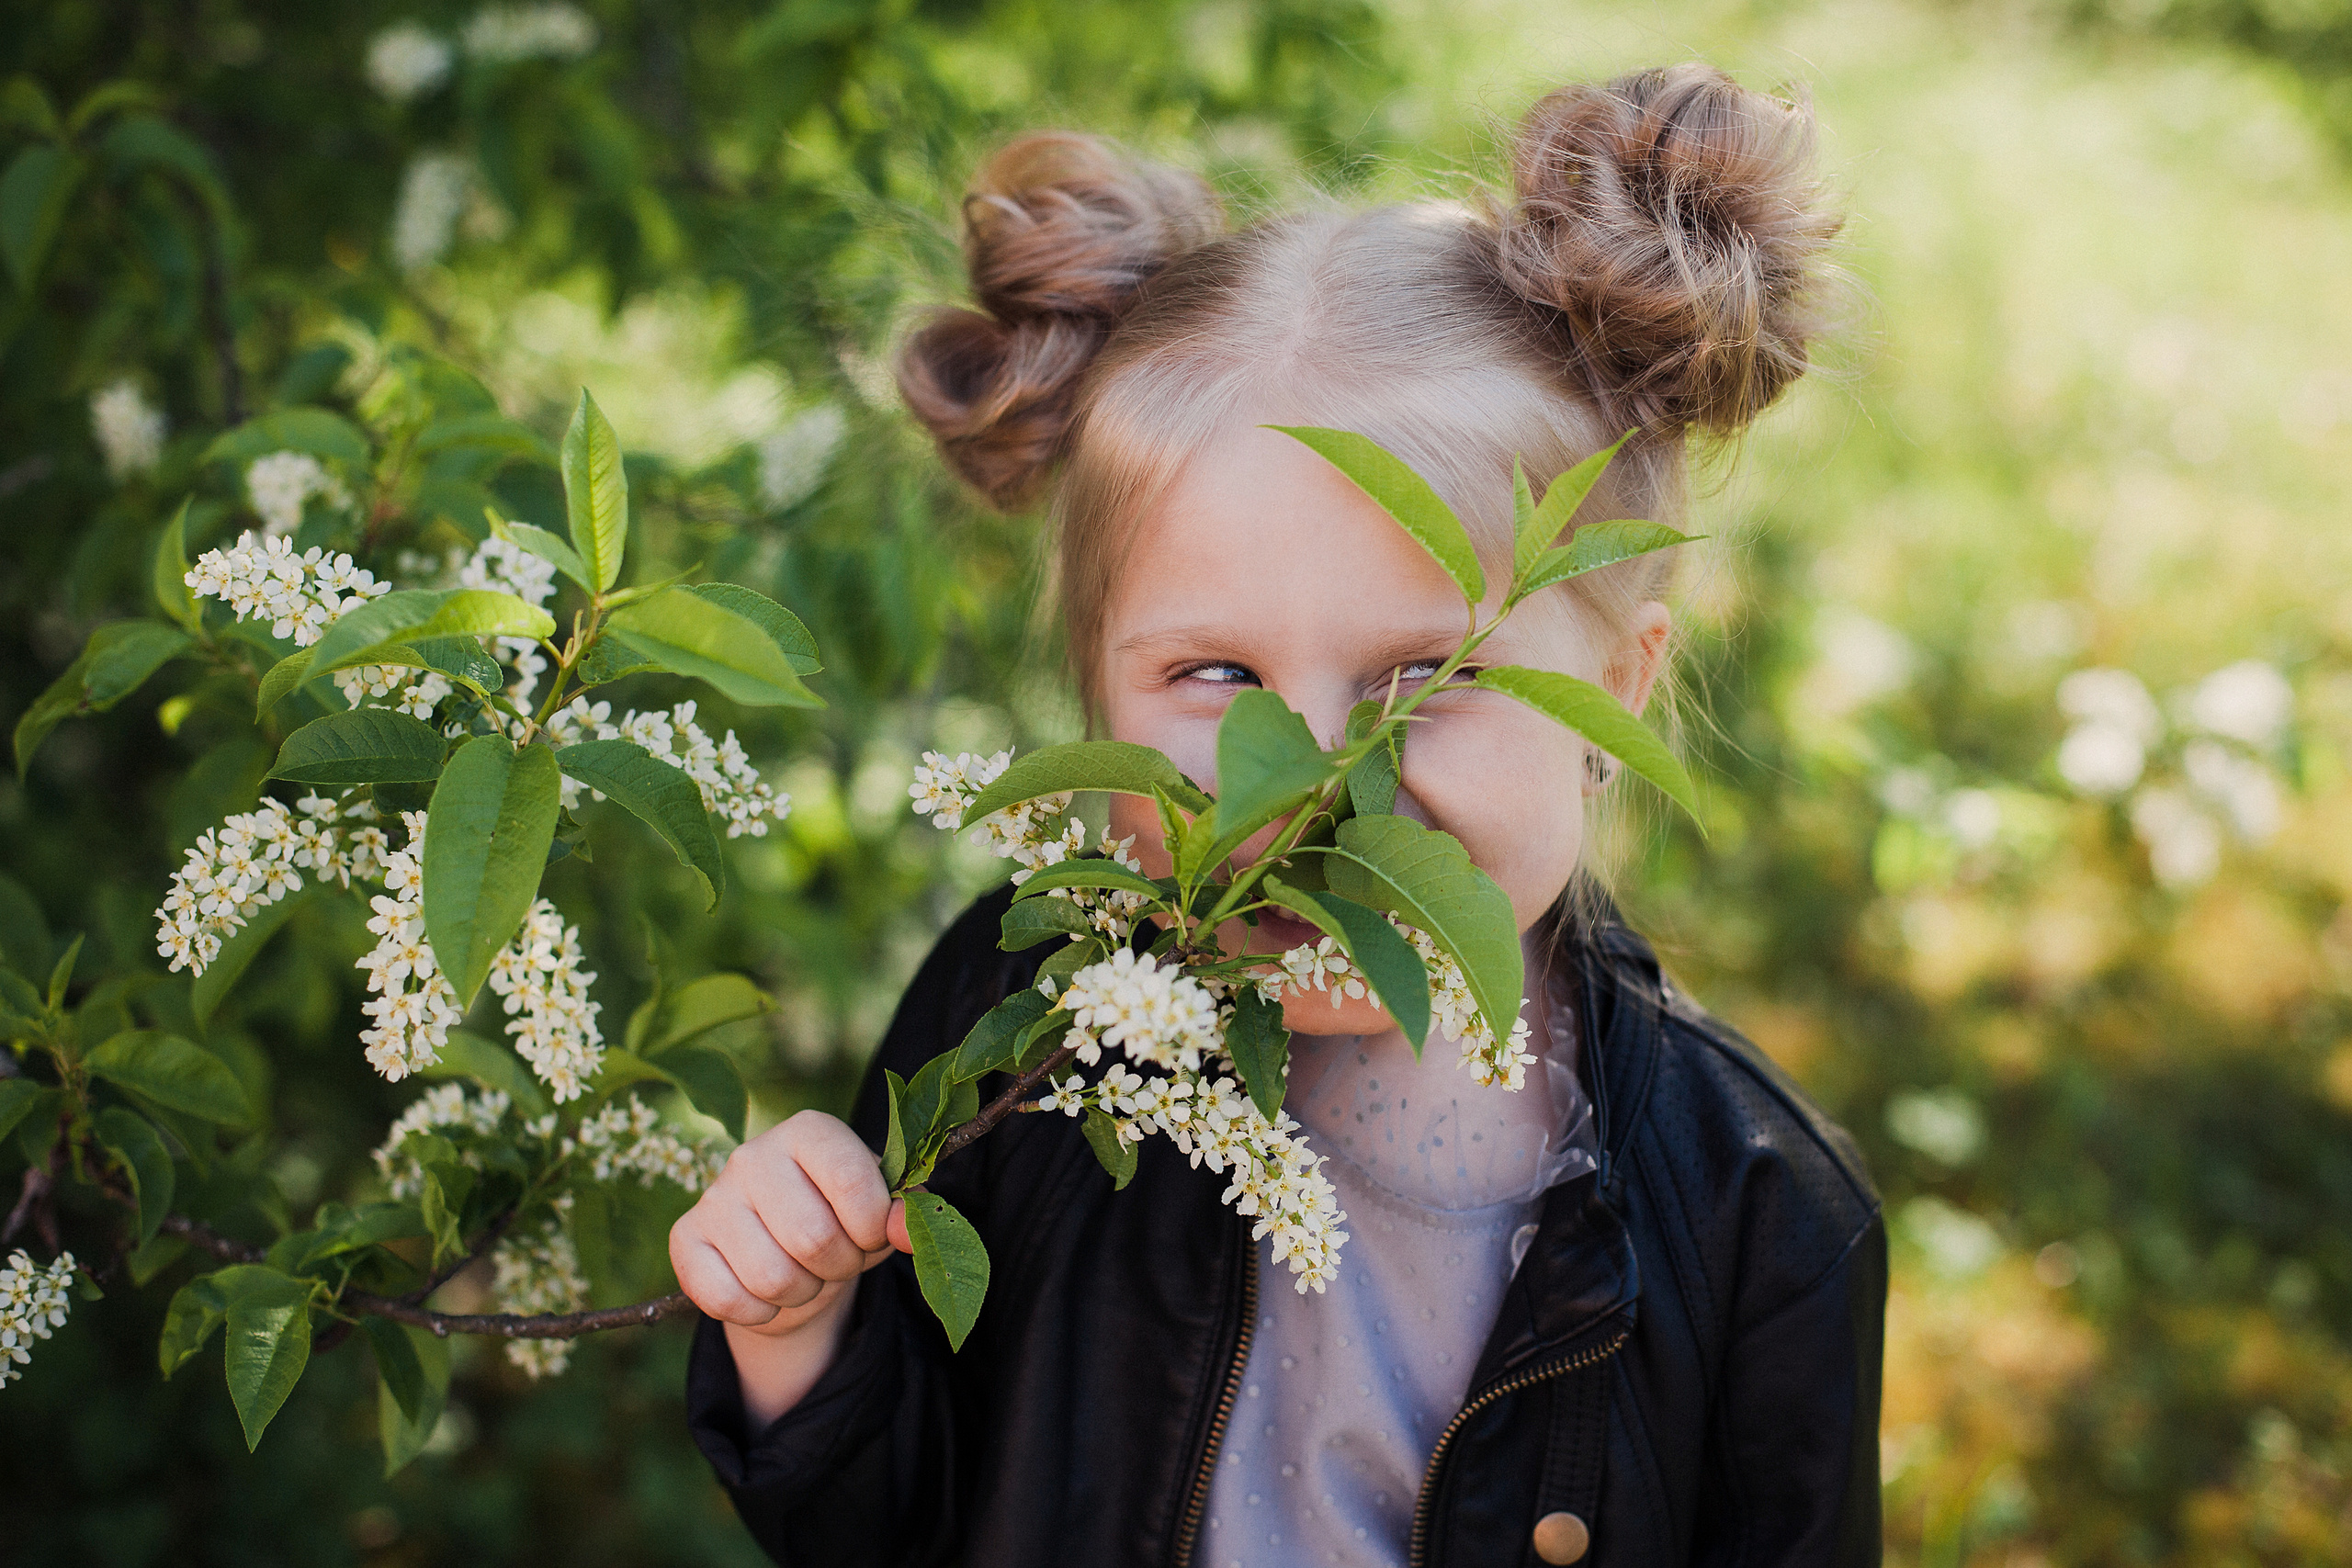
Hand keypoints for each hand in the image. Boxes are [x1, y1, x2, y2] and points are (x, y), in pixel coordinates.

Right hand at [670, 1109, 909, 1339]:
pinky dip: (759, 1312)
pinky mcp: (684, 1238)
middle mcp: (754, 1154)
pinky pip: (727, 1299)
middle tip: (836, 1259)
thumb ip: (903, 1214)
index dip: (873, 1227)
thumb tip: (910, 1228)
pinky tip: (765, 1293)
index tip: (871, 1233)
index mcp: (810, 1130)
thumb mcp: (881, 1214)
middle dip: (839, 1266)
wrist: (789, 1255)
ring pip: (771, 1277)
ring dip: (802, 1292)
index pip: (853, 1181)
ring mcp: (713, 1195)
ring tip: (804, 1273)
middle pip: (813, 1238)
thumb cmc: (843, 1221)